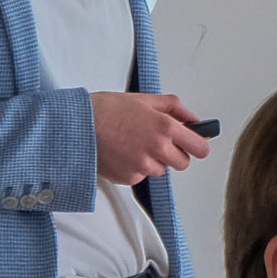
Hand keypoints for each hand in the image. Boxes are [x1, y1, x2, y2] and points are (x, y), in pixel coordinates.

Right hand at [92, 91, 210, 183]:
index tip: (195, 144)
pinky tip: (122, 153)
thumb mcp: (144, 100)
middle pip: (183, 163)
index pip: (199, 148)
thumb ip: (173, 108)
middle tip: (161, 142)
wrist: (77, 126)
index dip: (198, 146)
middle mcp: (157, 149)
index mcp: (165, 127)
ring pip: (161, 170)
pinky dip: (136, 167)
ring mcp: (142, 166)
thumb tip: (192, 117)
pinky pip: (141, 176)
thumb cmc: (107, 109)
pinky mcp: (128, 178)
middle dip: (176, 154)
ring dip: (154, 161)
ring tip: (134, 144)